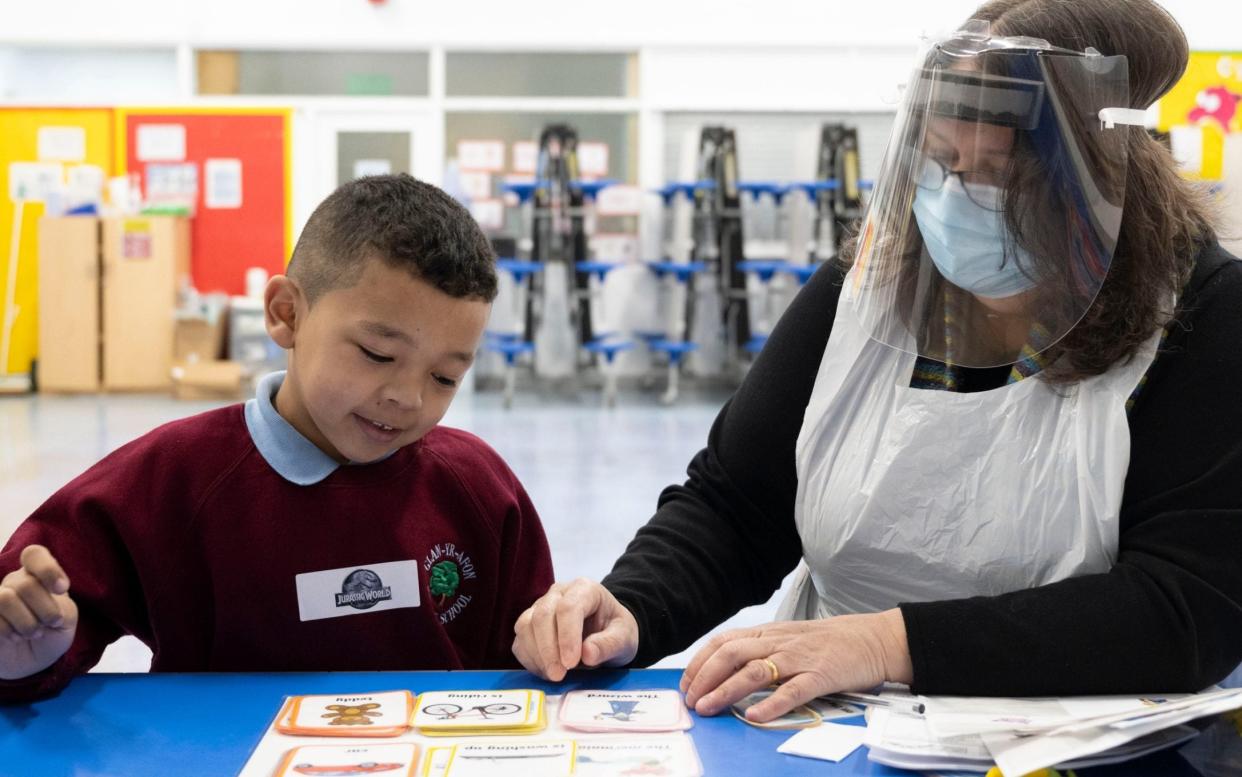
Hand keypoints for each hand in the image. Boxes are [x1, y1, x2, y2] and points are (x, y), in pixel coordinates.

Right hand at [0, 545, 78, 680]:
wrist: (34, 660)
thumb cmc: (53, 632)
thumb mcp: (65, 618)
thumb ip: (57, 605)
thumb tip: (41, 604)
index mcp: (37, 575)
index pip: (33, 555)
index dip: (47, 569)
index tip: (62, 589)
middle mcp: (14, 583)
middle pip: (26, 584)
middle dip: (45, 609)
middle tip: (52, 623)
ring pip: (5, 598)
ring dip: (27, 622)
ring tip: (35, 633)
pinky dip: (9, 632)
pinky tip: (16, 638)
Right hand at [513, 578, 638, 680]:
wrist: (607, 633)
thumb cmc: (616, 631)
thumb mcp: (625, 638)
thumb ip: (609, 644)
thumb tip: (587, 654)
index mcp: (584, 589)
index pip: (568, 607)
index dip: (567, 636)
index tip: (571, 663)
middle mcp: (558, 593)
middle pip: (542, 615)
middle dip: (548, 649)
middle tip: (559, 675)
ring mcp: (540, 607)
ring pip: (525, 626)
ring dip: (537, 655)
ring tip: (554, 675)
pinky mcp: (529, 626)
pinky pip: (520, 642)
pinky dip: (529, 660)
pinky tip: (546, 671)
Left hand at [680, 609, 911, 722]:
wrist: (872, 638)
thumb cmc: (828, 643)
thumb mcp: (788, 640)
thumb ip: (761, 651)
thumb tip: (727, 670)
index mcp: (769, 633)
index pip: (724, 642)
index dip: (700, 662)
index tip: (686, 683)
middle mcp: (779, 642)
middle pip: (731, 654)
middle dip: (705, 677)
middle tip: (691, 701)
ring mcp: (799, 658)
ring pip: (755, 671)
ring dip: (727, 691)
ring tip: (709, 708)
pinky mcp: (821, 675)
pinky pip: (793, 690)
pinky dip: (772, 704)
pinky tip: (755, 717)